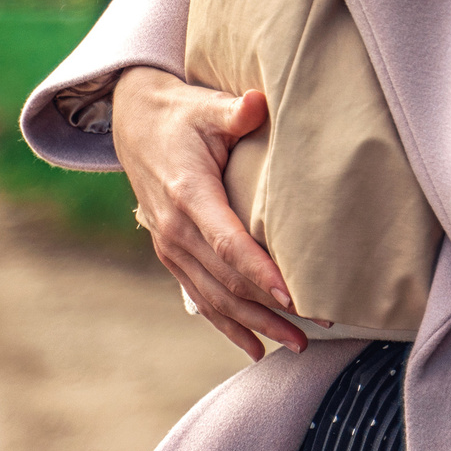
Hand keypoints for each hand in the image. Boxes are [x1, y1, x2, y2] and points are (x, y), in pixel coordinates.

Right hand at [110, 65, 309, 359]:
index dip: (259, 271)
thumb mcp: (206, 107)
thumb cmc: (182, 115)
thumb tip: (258, 103)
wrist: (135, 125)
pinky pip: (201, 298)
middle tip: (315, 327)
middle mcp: (175, 229)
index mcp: (189, 195)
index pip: (228, 242)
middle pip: (226, 281)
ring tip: (295, 344)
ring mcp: (171, 247)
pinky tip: (256, 348)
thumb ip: (234, 112)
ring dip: (255, 324)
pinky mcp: (172, 255)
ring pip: (215, 298)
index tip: (292, 295)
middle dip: (270, 308)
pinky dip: (228, 325)